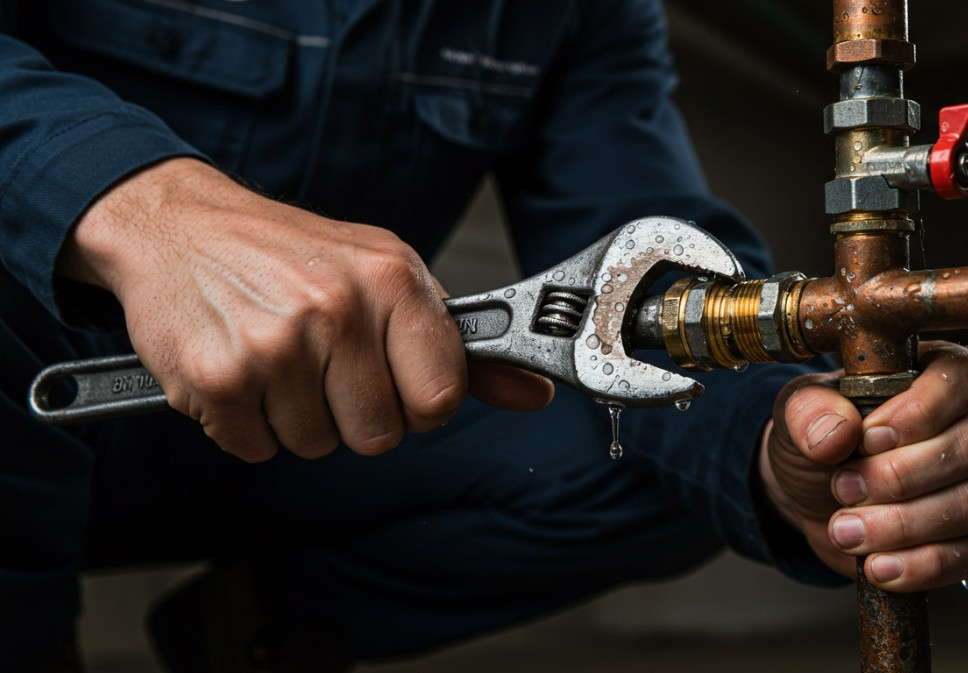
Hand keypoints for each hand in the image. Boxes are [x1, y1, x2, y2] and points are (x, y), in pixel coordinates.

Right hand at [57, 158, 552, 460]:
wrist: (180, 225)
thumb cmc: (292, 254)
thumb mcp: (388, 276)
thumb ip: (460, 346)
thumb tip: (534, 393)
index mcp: (391, 280)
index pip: (441, 398)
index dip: (418, 403)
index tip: (394, 381)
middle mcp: (337, 309)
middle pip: (380, 436)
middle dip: (353, 414)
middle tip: (322, 366)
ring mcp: (275, 345)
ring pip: (316, 446)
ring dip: (296, 417)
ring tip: (276, 357)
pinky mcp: (218, 378)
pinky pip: (256, 449)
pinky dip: (246, 423)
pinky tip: (241, 369)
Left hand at [758, 341, 967, 590]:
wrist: (813, 494)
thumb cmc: (820, 437)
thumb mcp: (799, 412)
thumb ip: (810, 410)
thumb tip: (837, 432)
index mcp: (941, 376)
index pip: (963, 379)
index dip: (921, 410)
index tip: (868, 438)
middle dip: (900, 475)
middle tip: (842, 487)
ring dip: (903, 524)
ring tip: (845, 529)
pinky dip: (920, 565)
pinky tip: (877, 566)